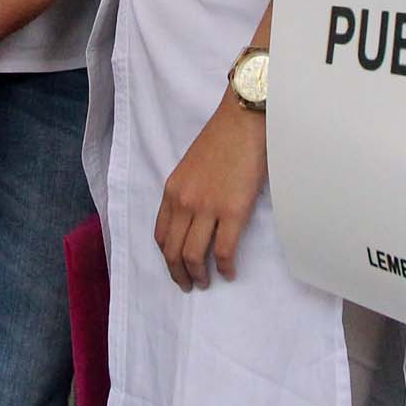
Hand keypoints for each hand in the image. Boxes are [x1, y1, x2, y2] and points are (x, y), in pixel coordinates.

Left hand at [154, 92, 268, 289]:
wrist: (243, 120)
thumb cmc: (222, 138)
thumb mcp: (191, 166)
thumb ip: (188, 191)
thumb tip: (195, 217)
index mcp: (172, 190)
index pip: (161, 234)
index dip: (167, 256)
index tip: (175, 266)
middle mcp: (184, 202)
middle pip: (173, 251)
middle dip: (178, 273)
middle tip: (188, 285)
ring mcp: (207, 208)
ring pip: (194, 256)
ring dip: (198, 275)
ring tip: (206, 283)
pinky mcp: (233, 211)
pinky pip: (224, 250)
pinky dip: (225, 267)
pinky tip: (229, 272)